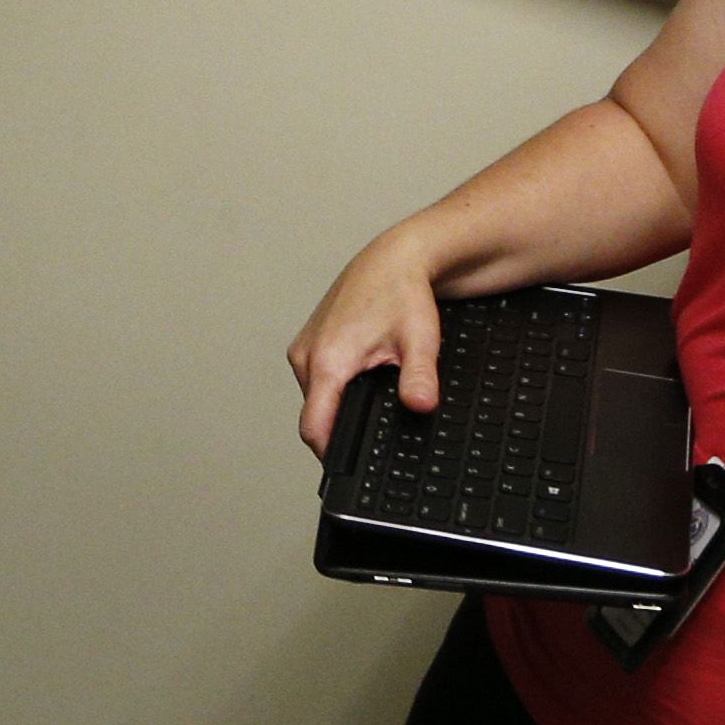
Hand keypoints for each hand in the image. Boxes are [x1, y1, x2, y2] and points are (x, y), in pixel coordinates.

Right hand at [286, 213, 460, 456]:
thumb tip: (421, 406)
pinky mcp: (308, 342)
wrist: (394, 257)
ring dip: (338, 404)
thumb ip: (419, 377)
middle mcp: (306, 355)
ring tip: (370, 395)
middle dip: (342, 426)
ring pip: (314, 397)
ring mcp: (303, 347)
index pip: (314, 428)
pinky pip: (314, 379)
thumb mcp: (419, 338)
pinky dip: (333, 386)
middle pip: (315, 415)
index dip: (331, 454)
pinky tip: (360, 375)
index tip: (350, 467)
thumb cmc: (402, 292)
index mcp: (327, 360)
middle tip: (376, 426)